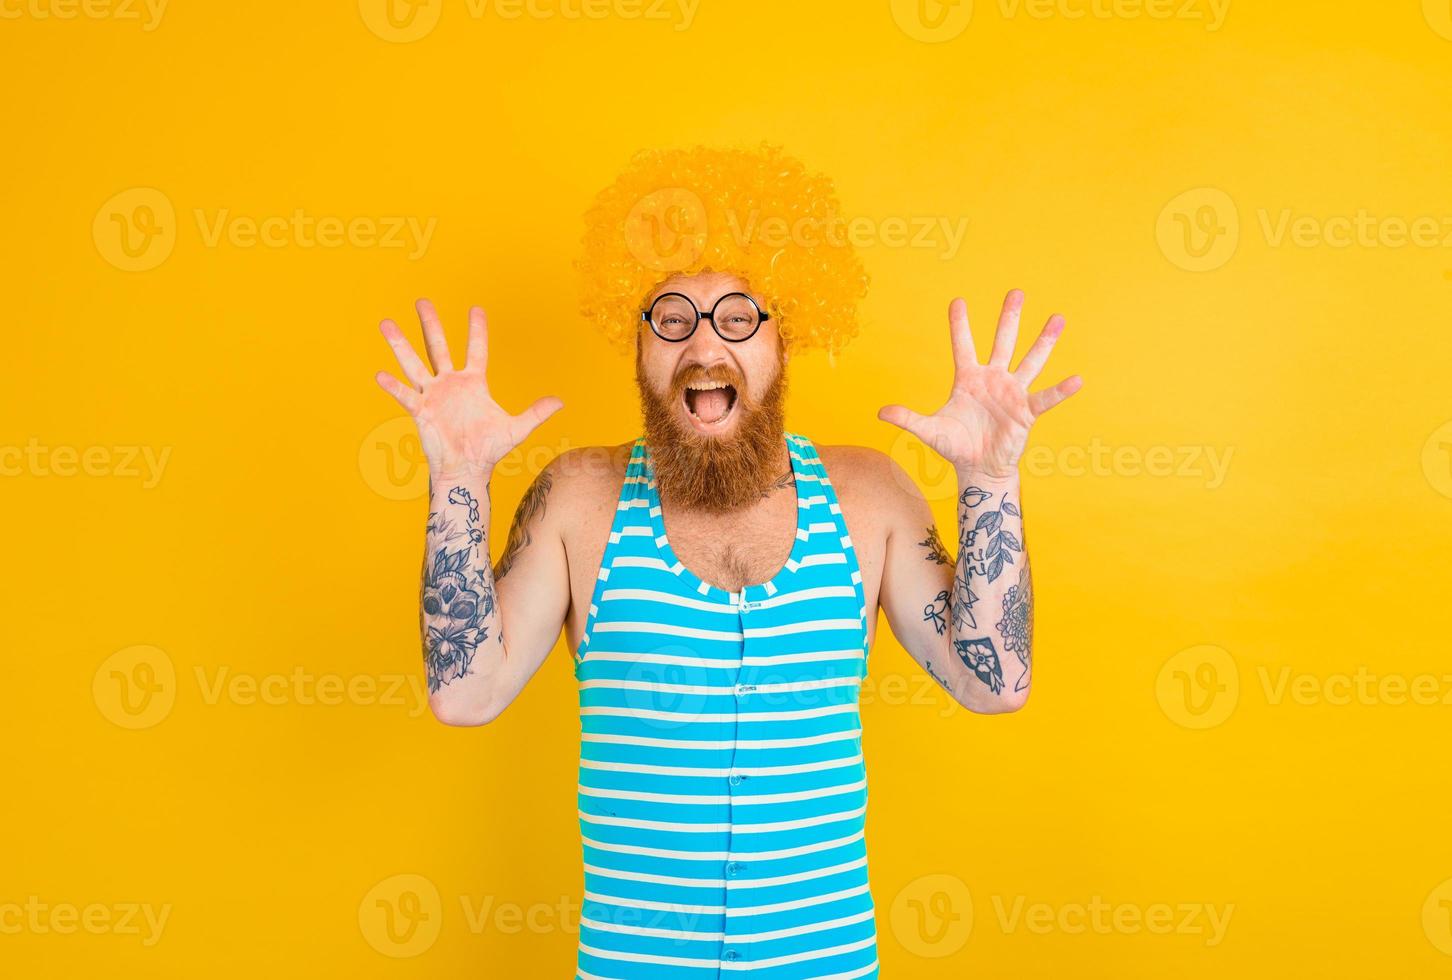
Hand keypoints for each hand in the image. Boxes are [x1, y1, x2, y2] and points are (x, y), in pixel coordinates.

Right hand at [375, 299, 562, 479]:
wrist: (468, 470)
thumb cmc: (489, 450)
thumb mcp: (516, 429)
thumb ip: (536, 413)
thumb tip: (561, 402)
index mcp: (473, 384)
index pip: (476, 349)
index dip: (477, 329)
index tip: (476, 308)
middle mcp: (450, 384)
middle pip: (439, 347)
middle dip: (430, 324)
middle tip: (422, 301)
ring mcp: (433, 396)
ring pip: (415, 364)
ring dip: (401, 345)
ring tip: (386, 324)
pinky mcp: (421, 411)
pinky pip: (405, 396)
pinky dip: (393, 387)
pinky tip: (380, 374)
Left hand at [878, 289, 1081, 479]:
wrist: (979, 468)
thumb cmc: (956, 446)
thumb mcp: (930, 431)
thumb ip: (908, 419)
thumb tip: (881, 412)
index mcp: (968, 379)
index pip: (963, 346)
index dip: (960, 325)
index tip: (957, 301)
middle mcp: (993, 379)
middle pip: (1002, 342)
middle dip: (1008, 317)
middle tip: (1016, 292)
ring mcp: (1012, 393)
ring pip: (1030, 361)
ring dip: (1044, 341)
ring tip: (1057, 318)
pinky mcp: (1026, 412)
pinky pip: (1045, 398)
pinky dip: (1060, 391)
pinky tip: (1077, 379)